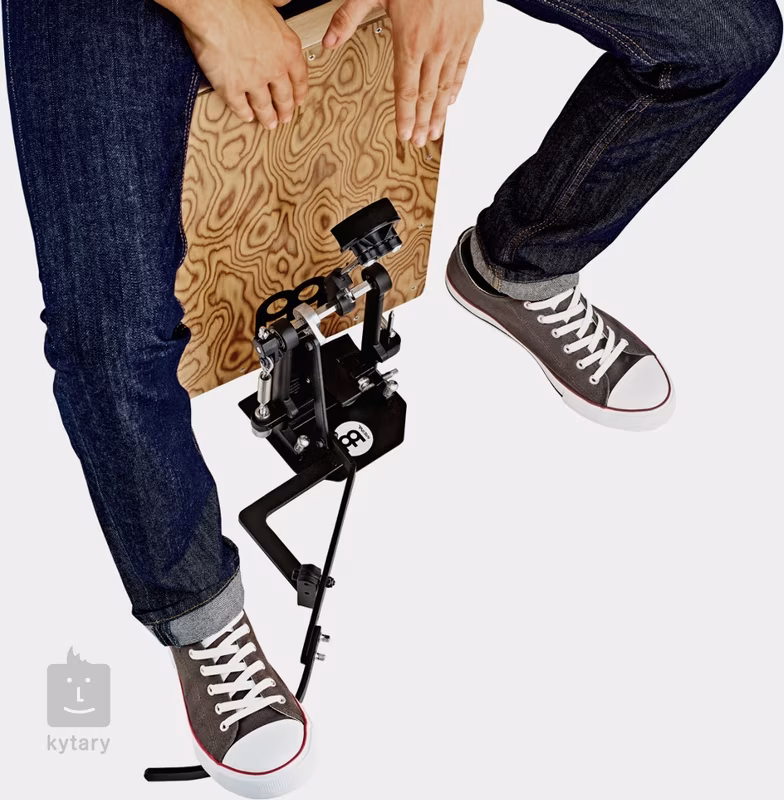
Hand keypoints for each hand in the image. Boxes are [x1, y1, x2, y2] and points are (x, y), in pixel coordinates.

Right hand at [157, 0, 307, 127]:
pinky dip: (243, 113)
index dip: (300, 91)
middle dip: (286, 109)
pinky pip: (240, 106)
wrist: (212, 5)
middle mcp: (274, 68)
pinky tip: (245, 116)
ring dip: (267, 117)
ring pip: (264, 106)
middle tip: (285, 117)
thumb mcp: (268, 0)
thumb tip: (284, 2)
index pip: (300, 77)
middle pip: (284, 96)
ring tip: (268, 123)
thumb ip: (278, 6)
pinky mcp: (232, 88)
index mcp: (287, 47)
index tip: (299, 99)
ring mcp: (253, 81)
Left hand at [323, 0, 482, 145]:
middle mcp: (434, 45)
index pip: (406, 90)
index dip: (405, 116)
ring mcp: (454, 40)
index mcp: (410, 40)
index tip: (404, 133)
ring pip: (446, 86)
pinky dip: (456, 86)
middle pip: (427, 95)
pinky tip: (450, 101)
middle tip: (420, 142)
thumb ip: (348, 17)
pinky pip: (462, 66)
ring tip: (435, 132)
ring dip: (440, 113)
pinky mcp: (470, 31)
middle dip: (423, 123)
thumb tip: (328, 42)